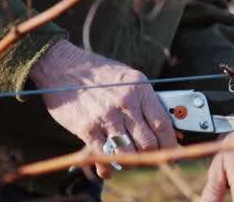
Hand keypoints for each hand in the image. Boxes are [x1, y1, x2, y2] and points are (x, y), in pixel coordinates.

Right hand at [29, 39, 177, 177]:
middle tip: (149, 158)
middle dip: (152, 155)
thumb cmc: (95, 72)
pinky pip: (104, 157)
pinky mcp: (88, 129)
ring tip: (129, 159)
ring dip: (131, 161)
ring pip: (129, 153)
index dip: (171, 143)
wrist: (61, 66)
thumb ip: (143, 98)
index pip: (163, 123)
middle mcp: (125, 103)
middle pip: (149, 143)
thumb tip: (160, 121)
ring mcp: (107, 117)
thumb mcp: (127, 77)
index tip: (172, 152)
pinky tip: (109, 167)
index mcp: (139, 88)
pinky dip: (109, 168)